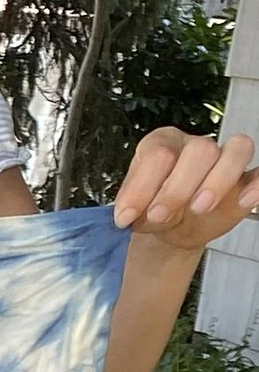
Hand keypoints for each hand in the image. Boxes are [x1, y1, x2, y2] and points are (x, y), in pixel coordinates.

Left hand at [112, 129, 258, 254]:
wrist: (172, 228)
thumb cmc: (153, 210)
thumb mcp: (136, 210)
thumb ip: (133, 207)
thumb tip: (125, 215)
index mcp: (162, 143)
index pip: (158, 154)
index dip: (142, 186)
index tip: (127, 216)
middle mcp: (195, 145)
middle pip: (199, 150)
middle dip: (177, 187)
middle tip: (159, 215)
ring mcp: (224, 159)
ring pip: (237, 149)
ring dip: (218, 180)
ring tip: (199, 207)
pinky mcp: (244, 179)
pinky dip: (256, 184)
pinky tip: (244, 201)